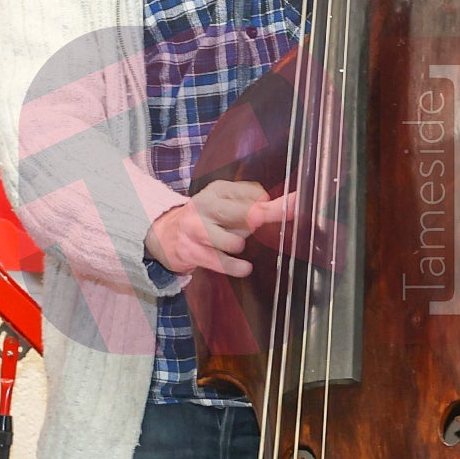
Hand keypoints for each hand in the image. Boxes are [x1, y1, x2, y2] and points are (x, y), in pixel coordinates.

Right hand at [145, 180, 293, 278]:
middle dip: (267, 216)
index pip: (252, 193)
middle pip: (245, 212)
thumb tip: (288, 204)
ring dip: (240, 245)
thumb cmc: (206, 219)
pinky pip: (224, 263)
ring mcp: (197, 230)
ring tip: (233, 244)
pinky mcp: (193, 252)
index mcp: (217, 191)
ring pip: (234, 242)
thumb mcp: (225, 203)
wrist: (163, 235)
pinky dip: (238, 267)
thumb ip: (253, 203)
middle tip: (287, 215)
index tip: (296, 202)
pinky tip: (244, 267)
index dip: (274, 203)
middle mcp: (206, 206)